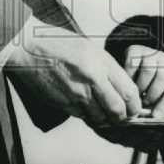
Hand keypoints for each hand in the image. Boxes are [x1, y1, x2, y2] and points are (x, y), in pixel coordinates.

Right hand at [6, 22, 141, 125]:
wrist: (28, 48)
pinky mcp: (63, 104)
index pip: (129, 92)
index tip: (135, 108)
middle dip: (124, 118)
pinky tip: (87, 109)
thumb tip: (121, 88)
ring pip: (100, 119)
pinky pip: (83, 117)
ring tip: (106, 115)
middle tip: (124, 117)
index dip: (136, 105)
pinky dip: (89, 117)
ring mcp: (76, 94)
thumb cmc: (58, 43)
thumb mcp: (89, 48)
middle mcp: (91, 80)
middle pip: (117, 111)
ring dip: (106, 120)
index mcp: (101, 62)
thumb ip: (106, 68)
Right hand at [123, 46, 163, 116]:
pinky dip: (129, 76)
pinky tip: (128, 82)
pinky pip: (133, 64)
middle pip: (163, 78)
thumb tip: (153, 117)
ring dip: (140, 86)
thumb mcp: (157, 89)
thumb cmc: (147, 80)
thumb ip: (157, 102)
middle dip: (152, 94)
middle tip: (143, 103)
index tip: (155, 115)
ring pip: (148, 70)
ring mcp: (150, 53)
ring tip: (136, 93)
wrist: (135, 60)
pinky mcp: (135, 49)